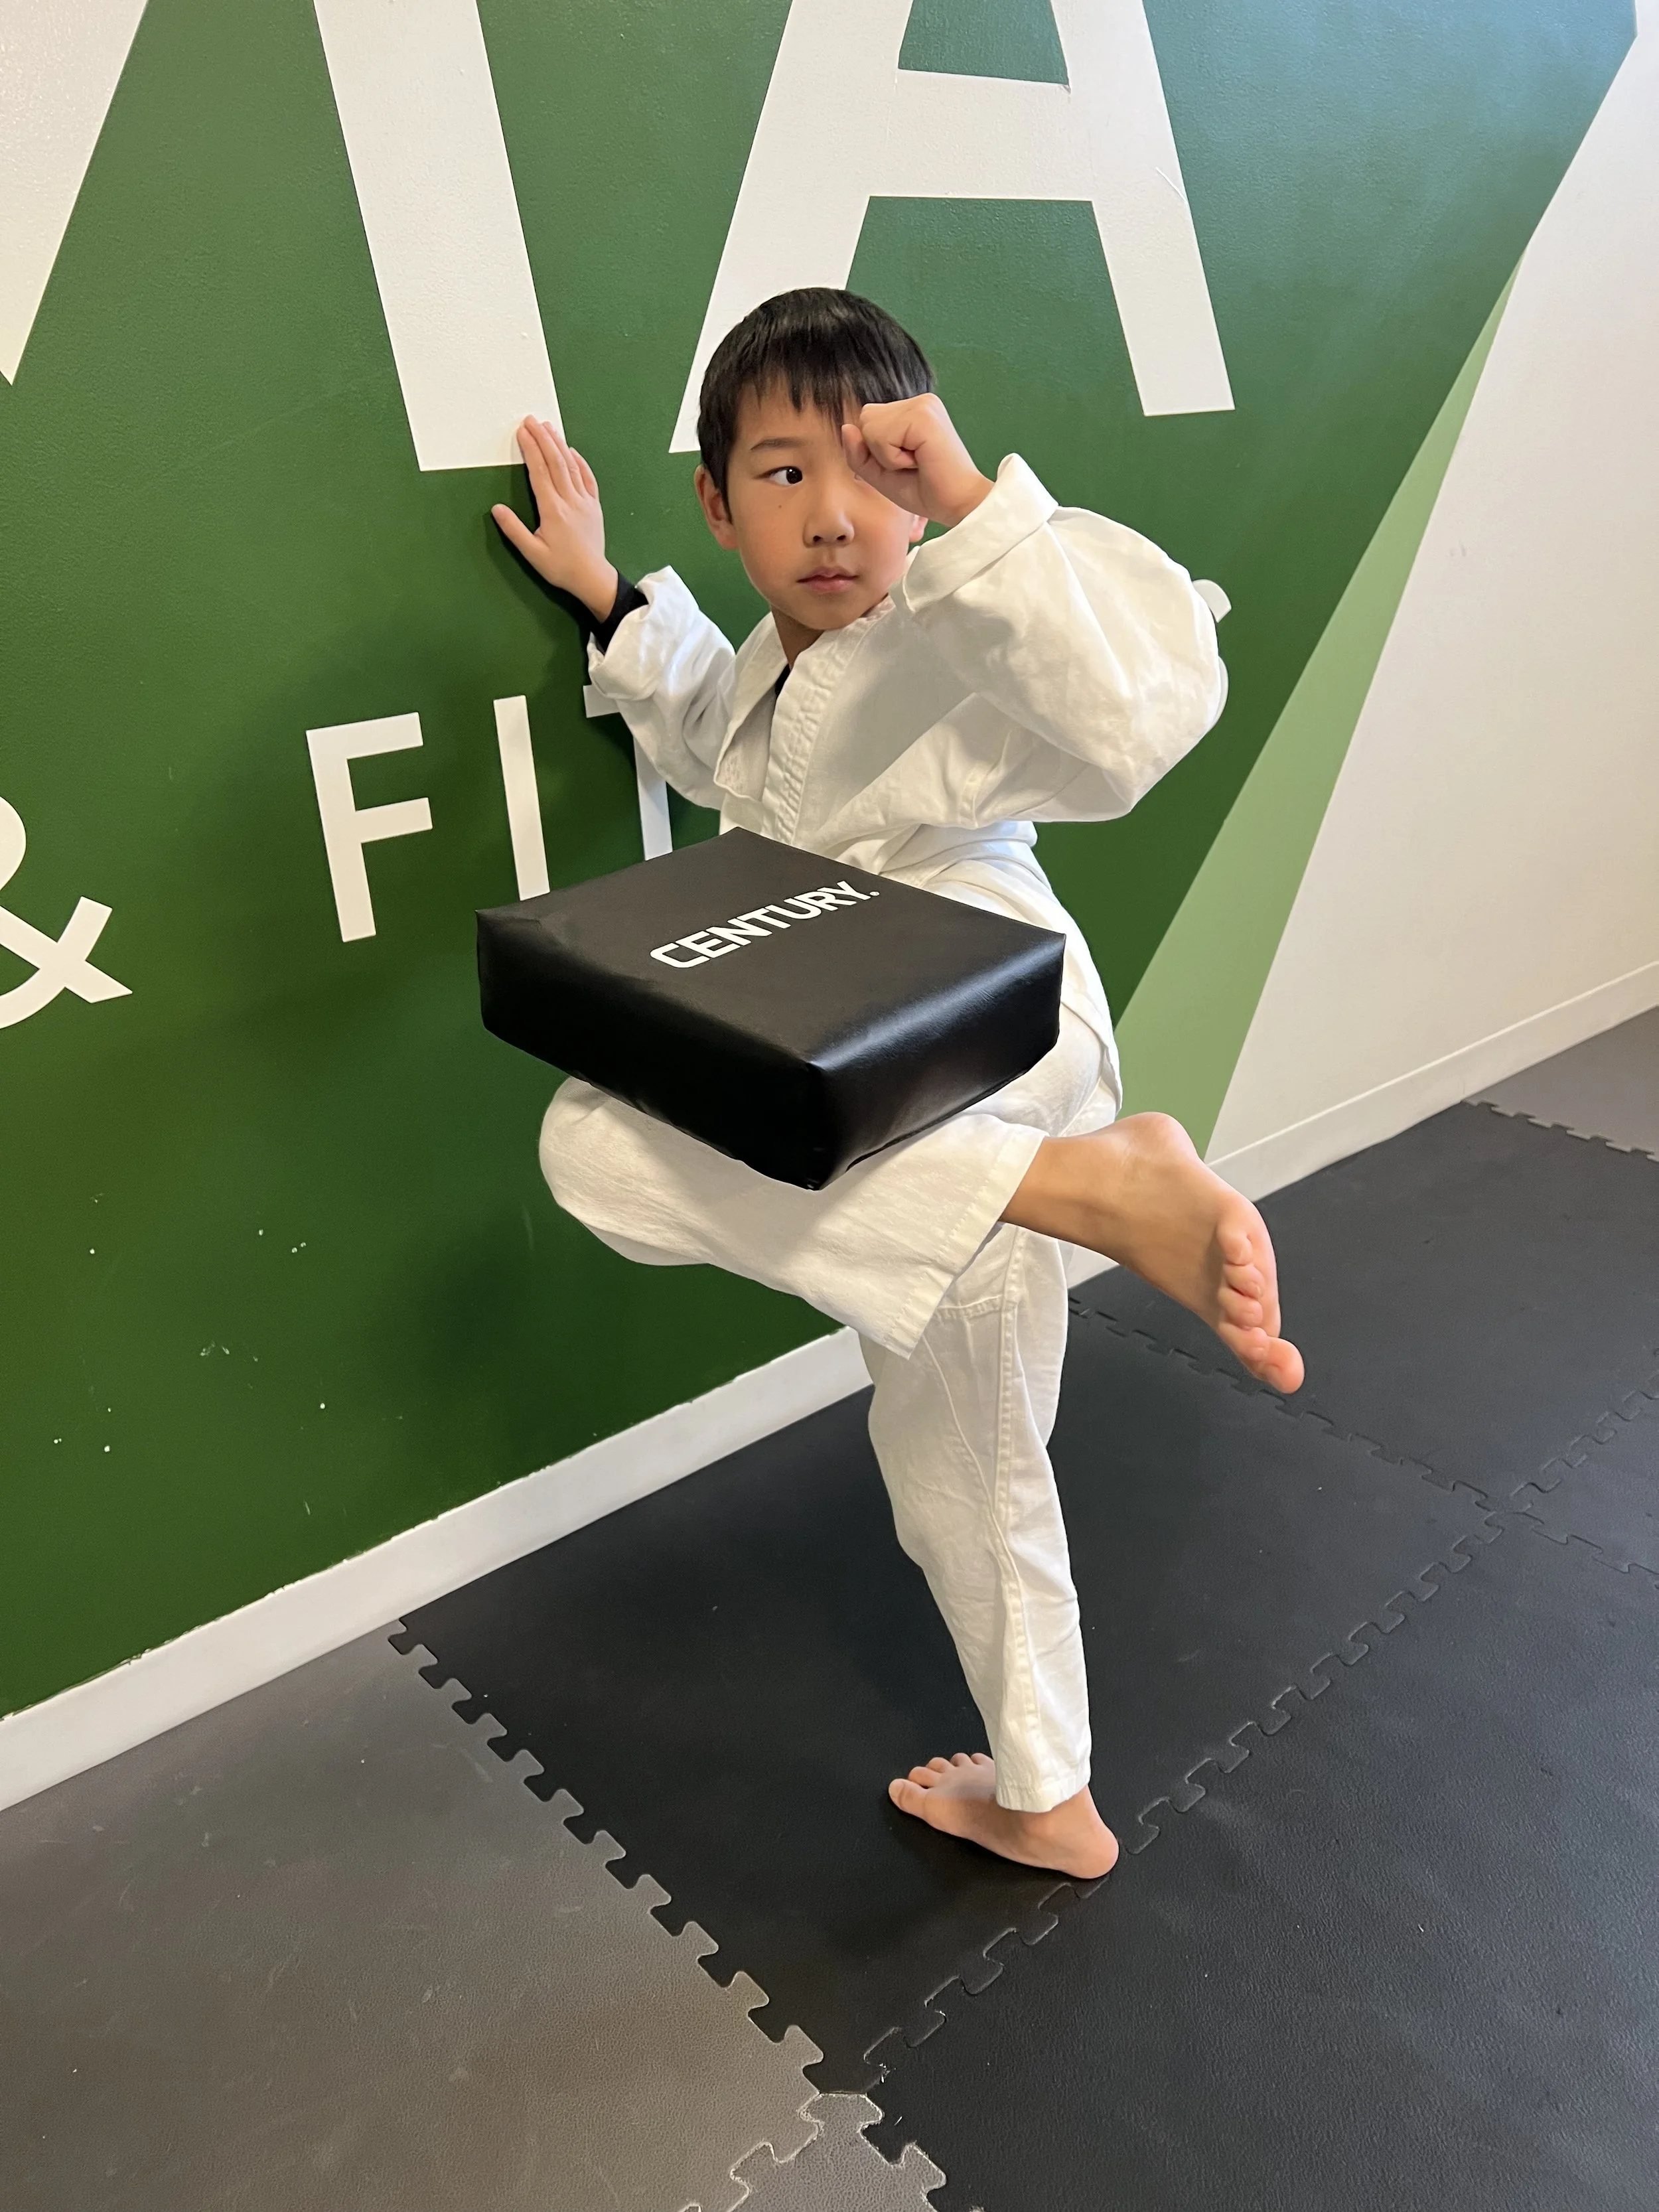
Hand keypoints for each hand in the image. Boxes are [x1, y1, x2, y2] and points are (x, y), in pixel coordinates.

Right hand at [492, 418, 616, 619]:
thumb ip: (514, 531)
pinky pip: (587, 477)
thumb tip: (496, 509)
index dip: (530, 449)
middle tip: (531, 420)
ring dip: (559, 444)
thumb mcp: (533, 554)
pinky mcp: (594, 505)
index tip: (521, 432)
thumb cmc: (561, 568)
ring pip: (571, 465)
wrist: (593, 578)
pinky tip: (571, 450)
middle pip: (555, 462)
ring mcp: (585, 501)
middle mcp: (570, 500)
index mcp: (553, 510)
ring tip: (548, 427)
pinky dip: (579, 461)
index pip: (539, 472)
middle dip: (542, 438)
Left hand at [841, 394, 992, 529]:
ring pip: (869, 425)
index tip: (909, 464)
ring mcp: (923, 404)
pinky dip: (893, 458)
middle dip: (879, 451)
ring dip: (886, 456)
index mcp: (913, 411)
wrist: (959, 506)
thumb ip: (859, 452)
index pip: (868, 420)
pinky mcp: (923, 415)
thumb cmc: (927, 492)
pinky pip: (880, 436)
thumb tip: (846, 426)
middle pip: (865, 418)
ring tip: (916, 463)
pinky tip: (919, 461)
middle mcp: (919, 401)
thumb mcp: (882, 473)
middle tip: (912, 465)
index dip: (877, 451)